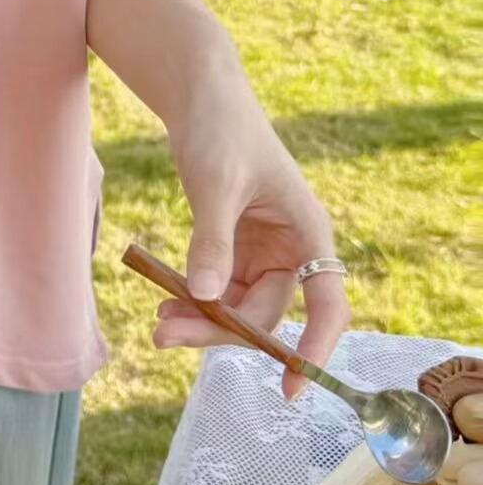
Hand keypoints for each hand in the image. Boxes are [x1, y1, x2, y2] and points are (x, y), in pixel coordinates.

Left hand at [157, 75, 349, 399]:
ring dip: (202, 319)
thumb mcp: (215, 184)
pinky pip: (219, 286)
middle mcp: (292, 248)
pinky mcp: (234, 245)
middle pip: (265, 311)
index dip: (313, 349)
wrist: (198, 96)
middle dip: (220, 329)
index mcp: (308, 233)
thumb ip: (213, 240)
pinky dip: (195, 298)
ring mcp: (263, 250)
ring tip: (158, 328)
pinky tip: (165, 306)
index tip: (289, 388)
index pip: (326, 304)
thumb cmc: (219, 129)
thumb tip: (206, 297)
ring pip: (238, 304)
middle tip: (167, 337)